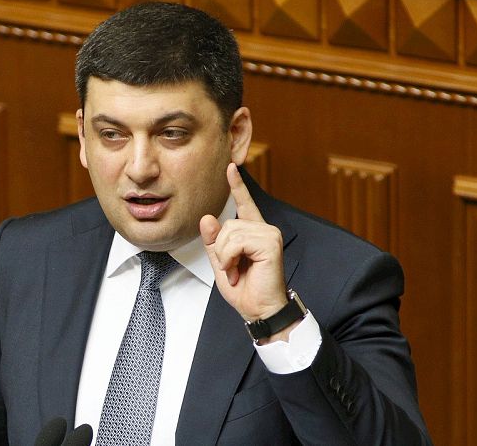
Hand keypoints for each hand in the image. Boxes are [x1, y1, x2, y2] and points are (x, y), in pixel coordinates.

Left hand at [199, 163, 287, 322]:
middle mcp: (263, 229)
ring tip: (235, 271)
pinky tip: (239, 269)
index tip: (230, 167)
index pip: (244, 204)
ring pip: (230, 232)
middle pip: (227, 224)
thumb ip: (213, 242)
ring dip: (225, 256)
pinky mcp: (270, 242)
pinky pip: (237, 241)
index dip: (237, 186)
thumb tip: (207, 218)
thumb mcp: (221, 263)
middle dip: (220, 250)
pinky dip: (230, 258)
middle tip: (230, 269)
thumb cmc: (245, 290)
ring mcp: (269, 234)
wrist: (259, 309)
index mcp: (253, 233)